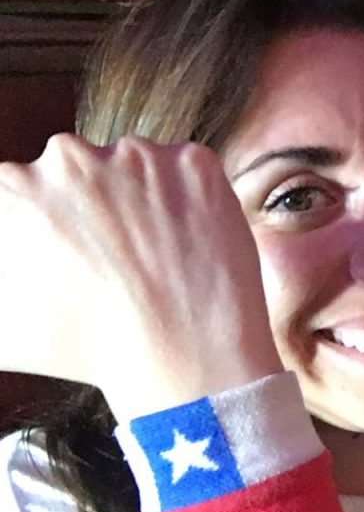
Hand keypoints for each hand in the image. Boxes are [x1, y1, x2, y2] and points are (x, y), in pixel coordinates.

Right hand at [0, 135, 281, 419]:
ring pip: (136, 168)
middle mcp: (68, 159)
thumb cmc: (88, 350)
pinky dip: (192, 200)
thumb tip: (7, 275)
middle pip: (80, 172)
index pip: (24, 191)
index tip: (74, 253)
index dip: (52, 226)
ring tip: (157, 259)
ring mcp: (137, 156)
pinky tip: (189, 245)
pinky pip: (190, 172)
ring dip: (143, 200)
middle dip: (95, 206)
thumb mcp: (1, 330)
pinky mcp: (195, 163)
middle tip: (118, 260)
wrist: (185, 356)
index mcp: (11, 189)